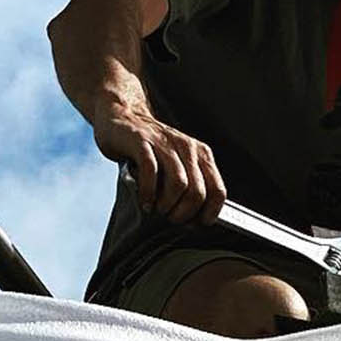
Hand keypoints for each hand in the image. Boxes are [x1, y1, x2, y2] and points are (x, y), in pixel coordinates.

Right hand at [93, 108, 225, 223]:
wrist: (122, 117)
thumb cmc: (150, 150)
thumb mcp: (176, 165)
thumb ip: (189, 186)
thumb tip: (196, 222)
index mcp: (200, 154)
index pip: (218, 191)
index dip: (208, 214)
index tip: (194, 223)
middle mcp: (187, 147)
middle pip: (198, 193)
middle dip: (183, 214)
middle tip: (170, 217)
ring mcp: (164, 143)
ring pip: (179, 184)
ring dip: (167, 205)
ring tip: (157, 209)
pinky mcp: (142, 142)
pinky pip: (151, 172)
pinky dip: (148, 193)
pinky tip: (144, 201)